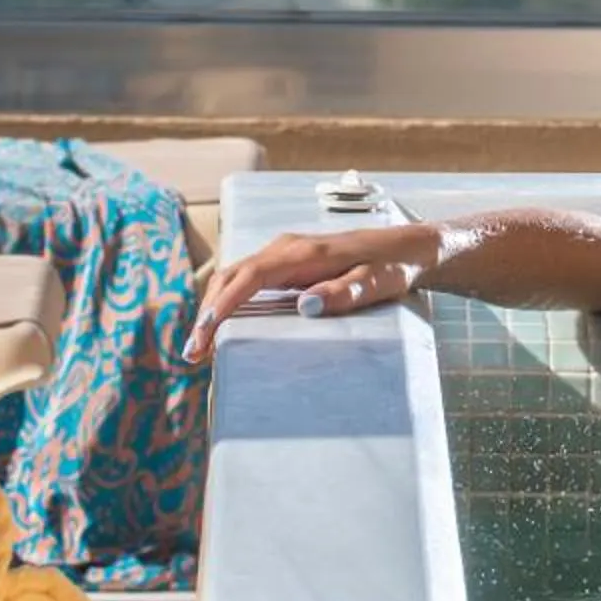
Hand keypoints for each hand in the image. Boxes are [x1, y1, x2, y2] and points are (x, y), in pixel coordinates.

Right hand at [181, 222, 442, 362]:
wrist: (407, 249)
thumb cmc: (393, 268)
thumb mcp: (376, 283)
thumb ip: (344, 293)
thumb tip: (305, 306)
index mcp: (303, 252)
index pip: (249, 276)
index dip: (223, 303)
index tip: (204, 331)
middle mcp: (287, 247)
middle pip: (231, 275)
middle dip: (208, 312)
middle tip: (193, 353)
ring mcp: (284, 254)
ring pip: (235, 277)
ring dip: (213, 308)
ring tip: (199, 347)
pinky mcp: (287, 264)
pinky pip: (247, 281)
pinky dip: (227, 302)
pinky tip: (220, 326)